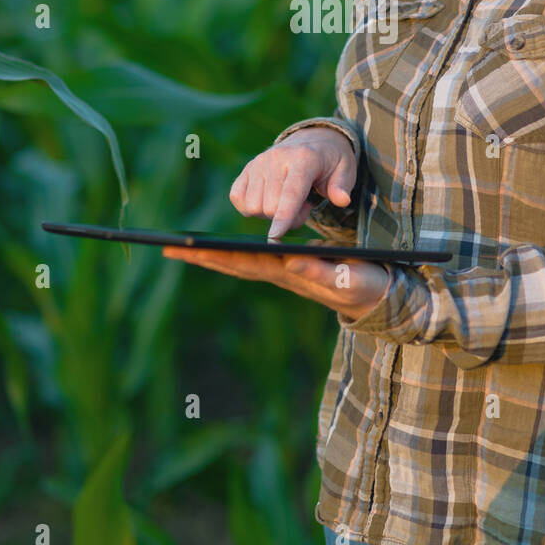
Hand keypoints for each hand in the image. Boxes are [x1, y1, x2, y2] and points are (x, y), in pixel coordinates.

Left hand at [161, 241, 392, 320]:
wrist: (377, 296)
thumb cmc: (366, 284)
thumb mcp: (349, 276)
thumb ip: (323, 272)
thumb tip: (293, 259)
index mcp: (289, 272)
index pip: (244, 262)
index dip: (215, 254)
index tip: (188, 248)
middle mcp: (279, 274)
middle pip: (232, 264)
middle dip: (200, 256)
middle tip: (167, 248)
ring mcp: (281, 273)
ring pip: (237, 264)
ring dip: (208, 256)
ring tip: (180, 248)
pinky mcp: (287, 268)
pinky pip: (250, 261)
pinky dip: (228, 255)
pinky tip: (214, 250)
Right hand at [228, 128, 357, 237]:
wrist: (313, 140)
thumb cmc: (330, 161)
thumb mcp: (346, 170)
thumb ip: (342, 186)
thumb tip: (342, 200)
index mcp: (304, 158)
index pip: (290, 193)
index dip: (283, 218)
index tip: (274, 238)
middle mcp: (277, 158)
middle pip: (270, 207)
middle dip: (287, 218)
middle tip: (304, 205)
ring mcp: (259, 162)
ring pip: (253, 206)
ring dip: (270, 213)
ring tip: (288, 200)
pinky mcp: (247, 168)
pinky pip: (237, 198)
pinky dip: (250, 207)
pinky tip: (269, 199)